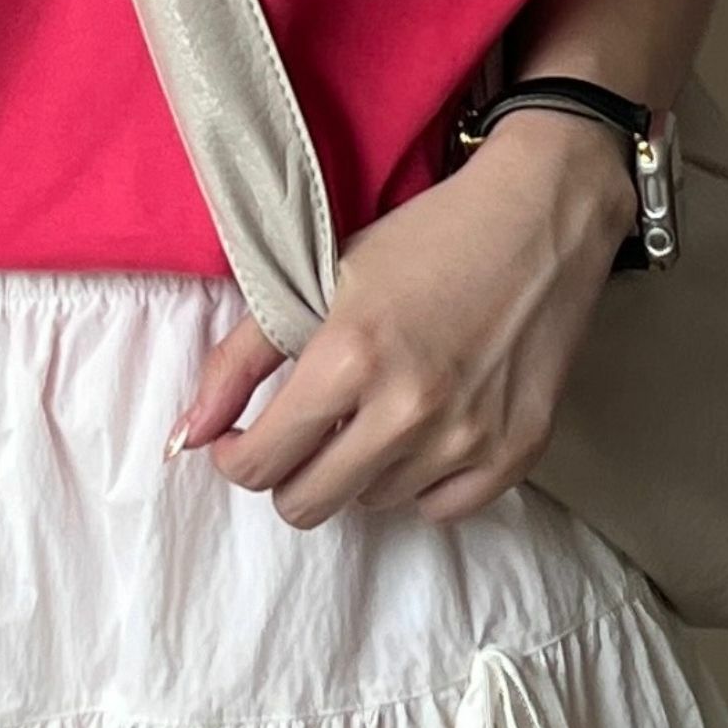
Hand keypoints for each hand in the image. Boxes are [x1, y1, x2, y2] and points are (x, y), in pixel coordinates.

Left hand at [171, 111, 636, 528]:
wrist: (542, 218)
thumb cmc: (426, 241)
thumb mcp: (319, 281)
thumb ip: (241, 359)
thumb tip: (184, 434)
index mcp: (349, 358)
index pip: (259, 465)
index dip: (236, 458)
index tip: (242, 439)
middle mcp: (409, 408)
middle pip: (308, 504)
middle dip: (290, 474)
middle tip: (305, 433)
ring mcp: (468, 437)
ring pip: (372, 503)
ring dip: (360, 469)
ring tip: (380, 409)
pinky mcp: (516, 451)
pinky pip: (439, 509)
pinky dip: (422, 481)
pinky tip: (427, 430)